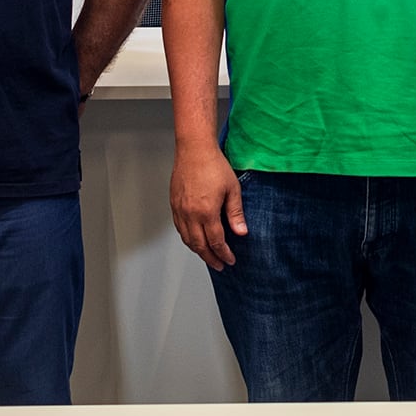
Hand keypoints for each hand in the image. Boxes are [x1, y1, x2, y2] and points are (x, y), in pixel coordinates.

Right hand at [169, 140, 246, 268]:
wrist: (194, 149)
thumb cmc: (214, 165)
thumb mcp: (232, 189)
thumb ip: (236, 213)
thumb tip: (241, 233)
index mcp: (206, 212)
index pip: (216, 242)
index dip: (224, 254)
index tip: (230, 260)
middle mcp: (190, 214)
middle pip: (199, 245)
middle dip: (211, 258)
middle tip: (219, 265)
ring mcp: (180, 210)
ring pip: (187, 239)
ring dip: (198, 250)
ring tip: (208, 256)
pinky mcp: (174, 204)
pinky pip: (179, 228)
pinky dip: (187, 238)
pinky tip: (194, 239)